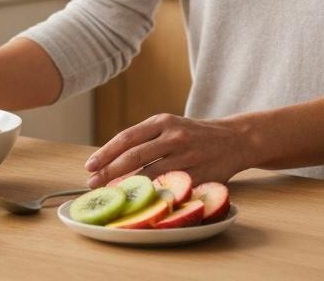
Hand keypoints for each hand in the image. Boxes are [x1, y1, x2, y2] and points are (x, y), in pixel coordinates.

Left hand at [84, 113, 249, 188]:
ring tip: (111, 196)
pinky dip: (151, 196)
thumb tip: (110, 159)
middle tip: (92, 184)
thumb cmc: (193, 135)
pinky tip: (139, 202)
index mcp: (163, 121)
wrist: (234, 139)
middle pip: (134, 156)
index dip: (105, 153)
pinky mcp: (197, 175)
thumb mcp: (170, 126)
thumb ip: (145, 138)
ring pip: (149, 174)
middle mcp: (173, 136)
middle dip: (108, 172)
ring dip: (127, 187)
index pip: (127, 138)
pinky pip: (169, 188)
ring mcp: (186, 157)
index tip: (89, 166)